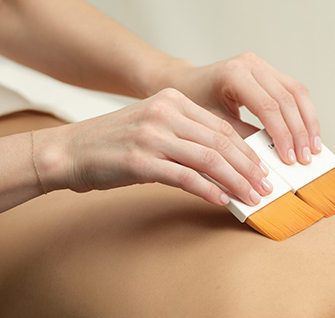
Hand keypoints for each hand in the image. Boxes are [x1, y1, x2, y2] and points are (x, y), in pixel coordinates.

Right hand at [35, 89, 271, 206]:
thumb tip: (229, 163)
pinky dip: (209, 191)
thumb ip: (187, 137)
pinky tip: (222, 201)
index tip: (263, 170)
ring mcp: (152, 136)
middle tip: (265, 188)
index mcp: (172, 100)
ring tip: (250, 198)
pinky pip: (185, 178)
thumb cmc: (114, 145)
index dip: (248, 151)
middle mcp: (164, 113)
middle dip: (249, 168)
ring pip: (209, 160)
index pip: (222, 126)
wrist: (68, 152)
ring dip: (235, 182)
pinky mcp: (140, 161)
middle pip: (221, 143)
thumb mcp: (154, 127)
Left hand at [163, 52, 320, 165]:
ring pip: (298, 92)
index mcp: (234, 74)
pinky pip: (295, 91)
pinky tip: (308, 133)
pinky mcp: (270, 71)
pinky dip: (304, 113)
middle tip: (305, 158)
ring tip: (313, 148)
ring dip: (308, 122)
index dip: (282, 135)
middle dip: (299, 132)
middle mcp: (251, 64)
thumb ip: (243, 139)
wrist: (186, 83)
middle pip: (287, 99)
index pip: (268, 107)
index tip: (289, 159)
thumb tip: (270, 159)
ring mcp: (262, 65)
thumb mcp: (214, 124)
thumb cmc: (195, 102)